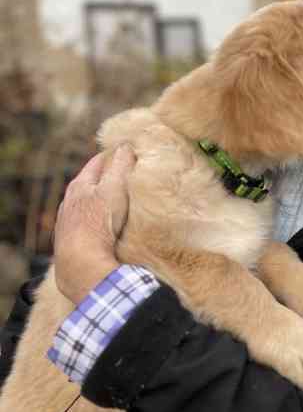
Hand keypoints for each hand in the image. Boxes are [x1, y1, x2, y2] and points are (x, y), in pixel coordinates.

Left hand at [53, 145, 136, 303]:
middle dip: (104, 179)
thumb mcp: (115, 188)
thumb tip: (126, 145)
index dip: (111, 155)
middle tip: (122, 176)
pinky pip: (83, 228)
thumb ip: (121, 165)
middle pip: (88, 185)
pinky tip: (102, 231)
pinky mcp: (69, 245)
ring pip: (83, 207)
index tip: (124, 151)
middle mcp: (68, 203)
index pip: (96, 163)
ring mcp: (66, 225)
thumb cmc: (99, 223)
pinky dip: (93, 224)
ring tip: (113, 205)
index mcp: (79, 186)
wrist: (82, 266)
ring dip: (97, 204)